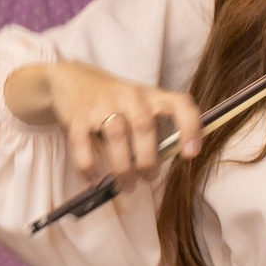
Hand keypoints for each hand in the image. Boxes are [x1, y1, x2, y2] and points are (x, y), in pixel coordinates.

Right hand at [7, 60, 203, 190]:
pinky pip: (82, 143)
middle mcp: (130, 96)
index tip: (191, 154)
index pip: (180, 105)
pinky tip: (95, 180)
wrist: (74, 80)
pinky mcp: (77, 116)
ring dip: (123, 167)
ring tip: (127, 186)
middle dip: (148, 159)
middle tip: (149, 179)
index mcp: (153, 96)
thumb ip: (155, 131)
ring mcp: (102, 104)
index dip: (190, 128)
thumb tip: (159, 166)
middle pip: (144, 126)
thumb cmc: (118, 102)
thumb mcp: (143, 106)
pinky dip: (88, 165)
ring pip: (116, 136)